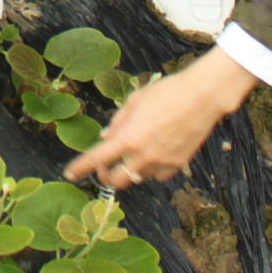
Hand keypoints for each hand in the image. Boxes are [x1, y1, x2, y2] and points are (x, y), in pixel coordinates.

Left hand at [65, 49, 258, 189]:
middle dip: (106, 175)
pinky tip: (153, 155)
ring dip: (129, 171)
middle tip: (106, 164)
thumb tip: (105, 137)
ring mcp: (161, 163)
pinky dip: (151, 170)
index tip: (69, 173)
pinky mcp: (178, 165)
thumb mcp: (135, 101)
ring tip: (132, 154)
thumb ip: (118, 121)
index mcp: (128, 137)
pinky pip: (157, 175)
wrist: (202, 97)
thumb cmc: (167, 92)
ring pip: (137, 179)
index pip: (96, 158)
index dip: (80, 168)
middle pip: (116, 180)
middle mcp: (143, 155)